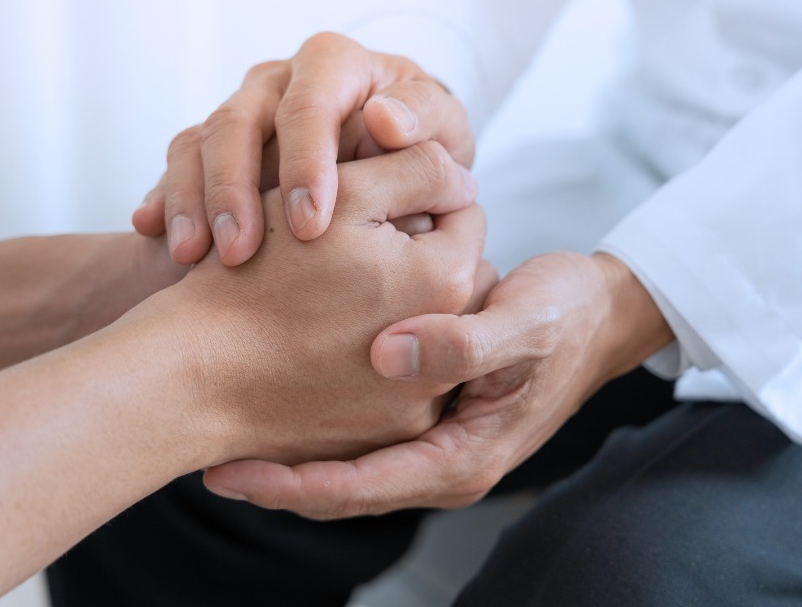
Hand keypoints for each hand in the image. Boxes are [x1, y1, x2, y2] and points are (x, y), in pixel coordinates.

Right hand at [132, 32, 473, 265]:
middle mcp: (279, 81)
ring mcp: (241, 111)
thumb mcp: (440, 129)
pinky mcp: (213, 146)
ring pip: (197, 142)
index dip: (305, 160)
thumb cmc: (421, 144)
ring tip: (192, 255)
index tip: (310, 224)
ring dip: (193, 200)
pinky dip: (165, 199)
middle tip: (239, 251)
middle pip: (237, 121)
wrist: (389, 160)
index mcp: (334, 65)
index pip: (309, 102)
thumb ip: (423, 120)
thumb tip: (385, 120)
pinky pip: (176, 164)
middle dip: (233, 188)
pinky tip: (155, 235)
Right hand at [135, 142, 492, 466]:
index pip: (464, 213)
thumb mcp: (343, 194)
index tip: (376, 202)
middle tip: (355, 247)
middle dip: (417, 251)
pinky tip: (325, 342)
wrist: (194, 375)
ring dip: (398, 304)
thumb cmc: (259, 277)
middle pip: (451, 274)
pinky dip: (373, 357)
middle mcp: (448, 352)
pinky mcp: (382, 435)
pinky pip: (398, 381)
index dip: (419, 194)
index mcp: (447, 281)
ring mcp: (416, 403)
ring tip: (336, 294)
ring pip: (427, 327)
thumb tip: (464, 178)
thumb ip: (418, 168)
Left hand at [202, 252, 673, 514]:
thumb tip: (390, 355)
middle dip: (274, 478)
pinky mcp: (423, 411)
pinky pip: (357, 431)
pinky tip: (275, 391)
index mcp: (460, 458)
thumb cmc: (564, 316)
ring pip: (343, 460)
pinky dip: (314, 421)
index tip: (228, 470)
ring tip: (223, 431)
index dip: (290, 485)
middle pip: (340, 487)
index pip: (358, 489)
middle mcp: (439, 460)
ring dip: (287, 451)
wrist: (596, 312)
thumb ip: (464, 341)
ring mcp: (430, 438)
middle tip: (205, 457)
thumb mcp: (524, 324)